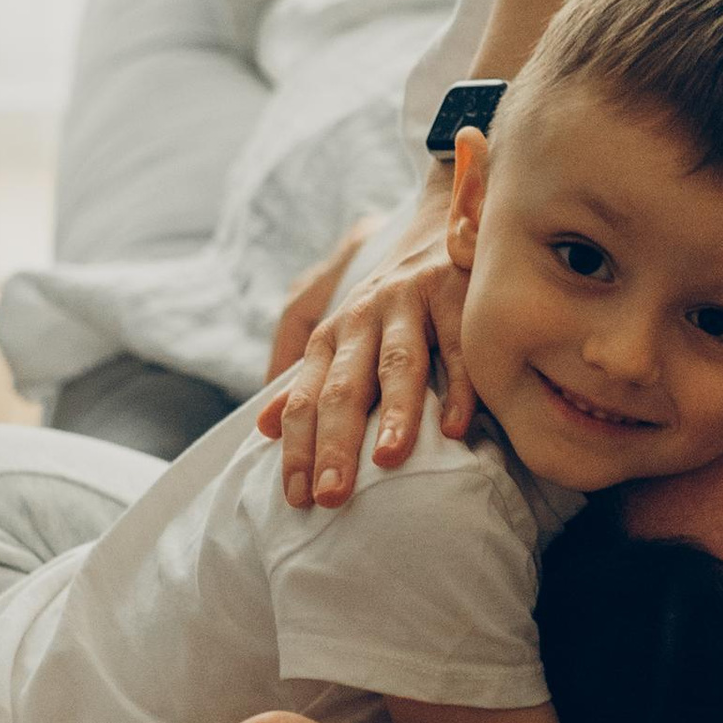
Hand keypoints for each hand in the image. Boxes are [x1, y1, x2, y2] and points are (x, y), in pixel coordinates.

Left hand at [254, 190, 469, 507]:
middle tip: (330, 496)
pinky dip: (460, 387)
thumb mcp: (342, 336)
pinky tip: (458, 428)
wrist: (439, 224)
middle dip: (333, 442)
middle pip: (343, 387)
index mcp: (331, 336)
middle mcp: (361, 318)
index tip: (298, 498)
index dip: (297, 448)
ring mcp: (408, 304)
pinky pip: (457, 346)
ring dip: (394, 412)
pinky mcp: (455, 293)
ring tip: (389, 459)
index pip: (304, 398)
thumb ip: (307, 381)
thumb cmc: (390, 302)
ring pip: (397, 364)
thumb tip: (263, 428)